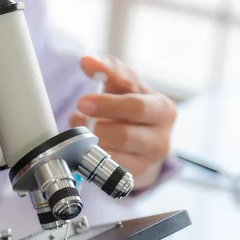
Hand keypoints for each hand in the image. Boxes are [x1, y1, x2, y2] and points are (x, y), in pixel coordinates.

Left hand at [69, 56, 175, 190]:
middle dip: (95, 126)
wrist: (145, 144)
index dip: (107, 104)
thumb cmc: (135, 109)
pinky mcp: (134, 178)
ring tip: (78, 131)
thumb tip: (87, 61)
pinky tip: (83, 147)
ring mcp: (148, 162)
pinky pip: (107, 171)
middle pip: (125, 135)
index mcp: (163, 110)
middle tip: (76, 118)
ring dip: (89, 143)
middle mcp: (161, 139)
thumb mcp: (127, 87)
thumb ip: (110, 71)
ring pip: (114, 155)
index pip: (136, 107)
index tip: (82, 101)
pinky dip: (91, 158)